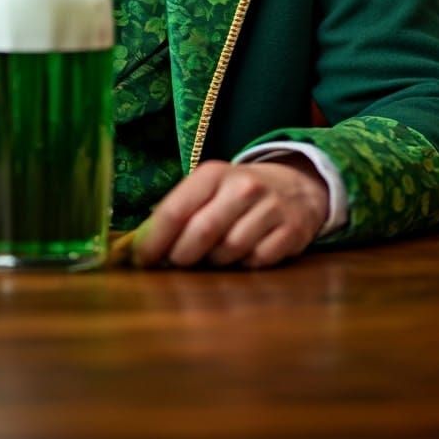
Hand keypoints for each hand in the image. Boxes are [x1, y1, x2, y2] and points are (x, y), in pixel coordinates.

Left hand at [131, 155, 328, 268]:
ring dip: (215, 261)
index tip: (141, 259)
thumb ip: (179, 213)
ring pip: (229, 251)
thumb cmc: (237, 194)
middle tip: (175, 263)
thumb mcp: (208, 190)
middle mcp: (243, 187)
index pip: (175, 210)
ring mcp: (270, 208)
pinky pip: (257, 261)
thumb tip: (142, 246)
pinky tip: (243, 255)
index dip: (154, 239)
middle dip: (182, 255)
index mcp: (213, 174)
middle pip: (201, 232)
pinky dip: (245, 265)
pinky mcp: (291, 232)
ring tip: (213, 254)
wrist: (297, 186)